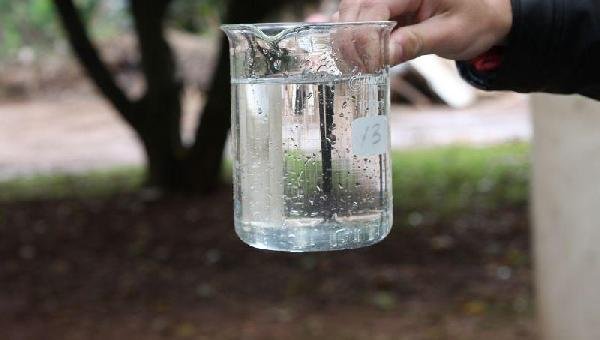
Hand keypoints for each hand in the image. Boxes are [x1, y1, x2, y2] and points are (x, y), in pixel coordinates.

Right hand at [334, 0, 511, 63]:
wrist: (484, 19)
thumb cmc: (474, 22)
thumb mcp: (450, 34)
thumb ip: (416, 42)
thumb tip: (386, 55)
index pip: (374, 6)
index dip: (365, 36)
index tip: (368, 64)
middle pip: (355, 6)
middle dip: (351, 38)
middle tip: (358, 68)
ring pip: (351, 12)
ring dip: (349, 39)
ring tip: (358, 66)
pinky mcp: (385, 9)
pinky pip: (360, 20)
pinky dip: (355, 39)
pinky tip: (360, 58)